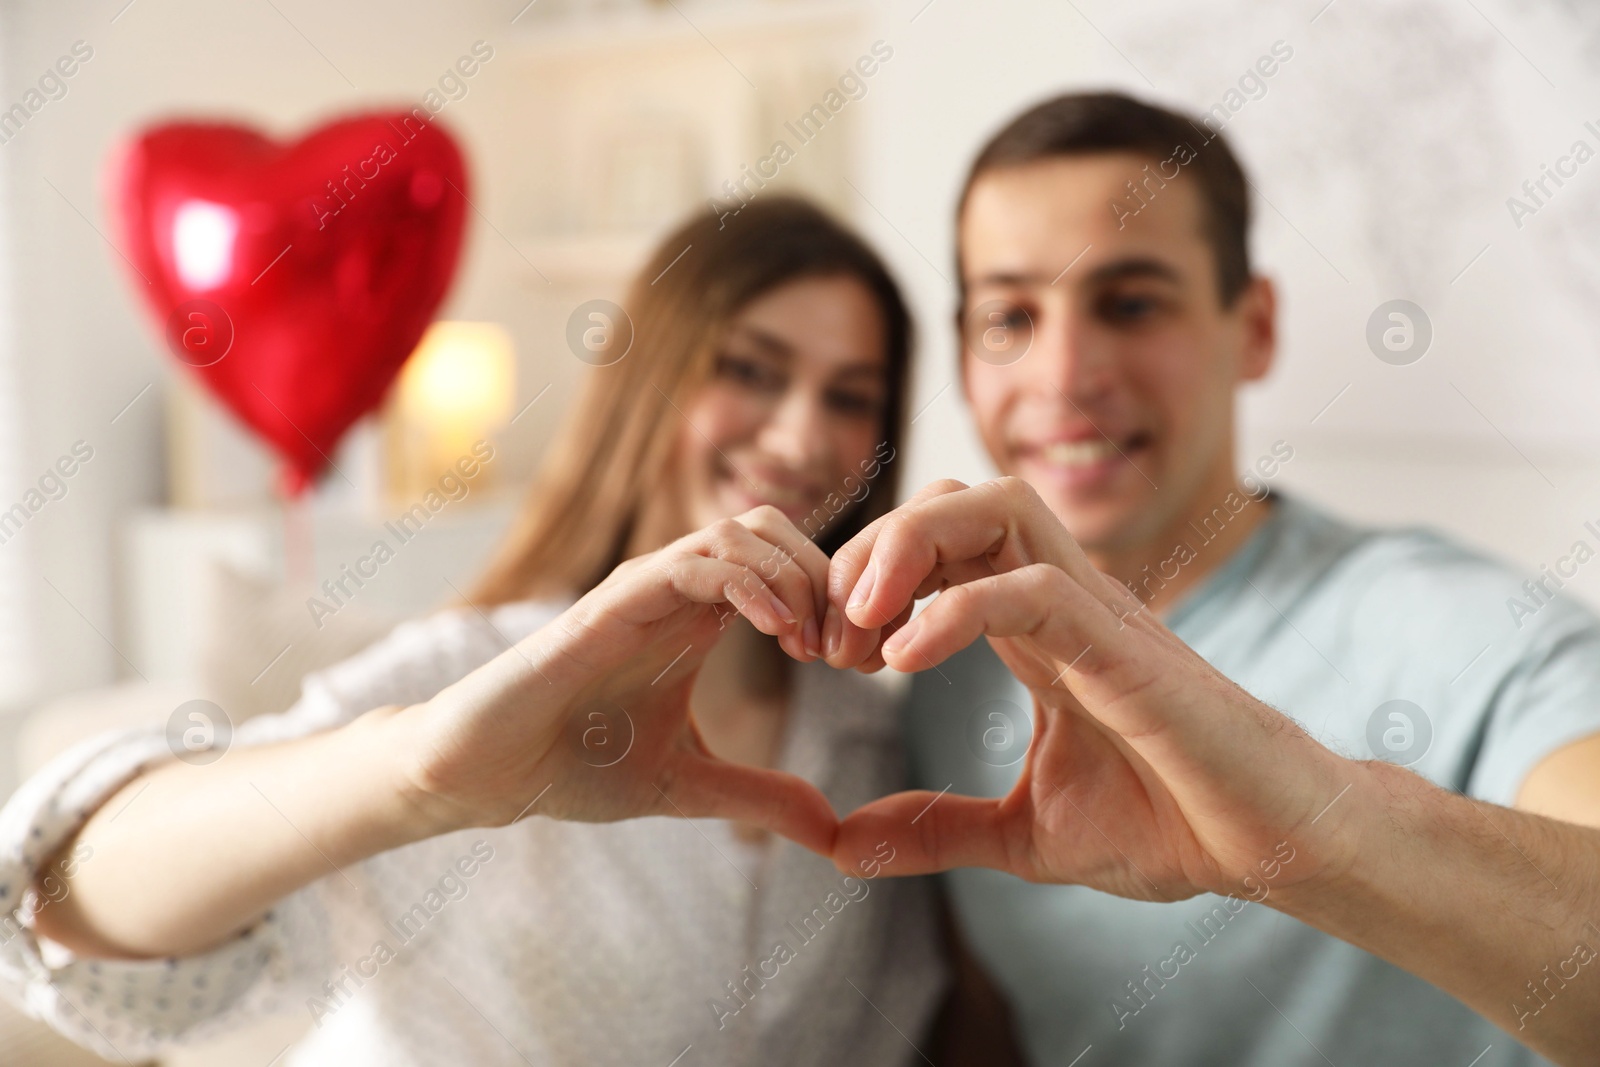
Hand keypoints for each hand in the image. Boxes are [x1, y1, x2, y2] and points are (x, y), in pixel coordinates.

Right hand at [390, 506, 838, 855]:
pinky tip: (779, 635)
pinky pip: (695, 562)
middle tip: (845, 650)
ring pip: (742, 531)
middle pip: (776, 531)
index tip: (857, 665)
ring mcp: (645, 589)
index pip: (787, 566)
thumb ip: (759, 796)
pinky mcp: (615, 601)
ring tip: (813, 645)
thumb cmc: (573, 766)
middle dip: (827, 579)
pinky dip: (750, 584)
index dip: (834, 602)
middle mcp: (676, 591)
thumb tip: (830, 828)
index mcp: (698, 620)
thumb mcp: (688, 785)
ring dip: (795, 579)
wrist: (489, 773)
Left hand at [824, 478, 1354, 898]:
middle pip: (951, 500)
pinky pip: (1033, 586)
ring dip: (907, 546)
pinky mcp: (1126, 646)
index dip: (863, 582)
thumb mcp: (1021, 836)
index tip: (823, 655)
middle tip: (826, 637)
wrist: (1273, 847)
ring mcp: (1095, 612)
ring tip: (856, 624)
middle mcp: (1058, 599)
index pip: (934, 548)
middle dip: (868, 549)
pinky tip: (904, 659)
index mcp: (1031, 627)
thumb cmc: (1170, 823)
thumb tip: (840, 844)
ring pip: (993, 506)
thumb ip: (932, 830)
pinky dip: (956, 607)